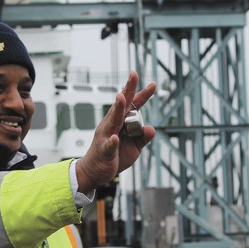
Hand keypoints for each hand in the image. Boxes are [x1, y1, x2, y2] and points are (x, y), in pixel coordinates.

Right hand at [76, 70, 156, 193]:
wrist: (95, 172)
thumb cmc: (114, 156)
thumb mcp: (134, 147)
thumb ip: (143, 137)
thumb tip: (152, 129)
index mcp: (120, 122)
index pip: (132, 105)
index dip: (142, 94)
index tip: (153, 84)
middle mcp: (112, 124)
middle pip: (121, 105)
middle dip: (127, 90)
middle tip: (133, 75)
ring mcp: (106, 136)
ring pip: (113, 120)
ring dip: (117, 109)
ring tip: (122, 97)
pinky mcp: (103, 151)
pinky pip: (108, 145)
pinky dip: (111, 142)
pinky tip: (115, 139)